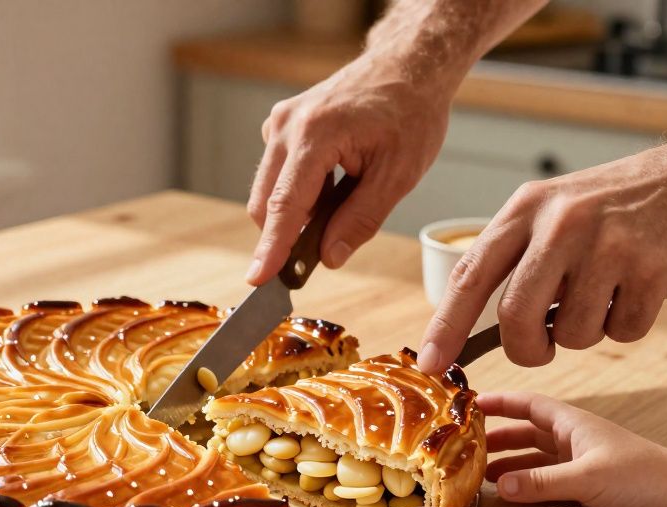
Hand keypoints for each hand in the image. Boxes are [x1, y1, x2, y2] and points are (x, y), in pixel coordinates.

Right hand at [245, 56, 450, 284]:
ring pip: (268, 191)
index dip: (271, 248)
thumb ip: (361, 219)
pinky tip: (333, 182)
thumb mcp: (398, 174)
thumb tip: (329, 257)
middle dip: (287, 234)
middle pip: (266, 203)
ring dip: (297, 211)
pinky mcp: (279, 125)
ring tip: (344, 197)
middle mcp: (286, 126)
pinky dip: (298, 192)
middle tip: (327, 247)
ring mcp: (278, 123)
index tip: (257, 280)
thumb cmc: (409, 114)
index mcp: (316, 135)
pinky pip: (276, 174)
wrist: (407, 66)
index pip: (285, 205)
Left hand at [417, 128, 666, 373]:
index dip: (446, 327)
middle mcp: (560, 224)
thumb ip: (513, 259)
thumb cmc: (611, 205)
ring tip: (603, 292)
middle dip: (526, 348)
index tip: (430, 364)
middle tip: (540, 346)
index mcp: (525, 210)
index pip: (470, 276)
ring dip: (585, 332)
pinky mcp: (650, 267)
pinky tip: (636, 289)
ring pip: (571, 334)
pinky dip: (627, 325)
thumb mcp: (550, 210)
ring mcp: (607, 244)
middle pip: (516, 317)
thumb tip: (467, 326)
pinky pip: (622, 332)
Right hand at [480, 391, 666, 506]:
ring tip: (476, 474)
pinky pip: (543, 483)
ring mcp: (577, 465)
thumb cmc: (642, 476)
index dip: (499, 402)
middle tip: (463, 446)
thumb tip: (501, 485)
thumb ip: (542, 482)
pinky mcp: (583, 489)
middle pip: (524, 433)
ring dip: (507, 465)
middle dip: (495, 438)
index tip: (469, 404)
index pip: (527, 405)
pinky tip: (506, 495)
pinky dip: (524, 487)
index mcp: (573, 424)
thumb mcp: (587, 477)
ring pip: (532, 460)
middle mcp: (571, 440)